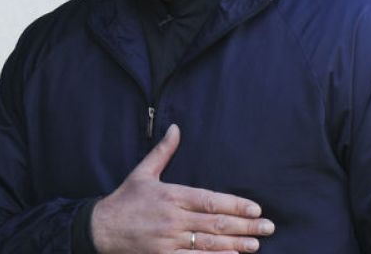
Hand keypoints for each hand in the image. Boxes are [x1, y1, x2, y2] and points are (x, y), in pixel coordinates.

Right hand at [91, 124, 274, 252]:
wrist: (101, 228)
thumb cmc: (125, 199)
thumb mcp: (143, 172)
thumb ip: (163, 151)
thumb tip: (176, 128)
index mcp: (170, 195)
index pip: (210, 200)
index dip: (235, 205)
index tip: (256, 208)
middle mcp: (172, 218)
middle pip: (215, 222)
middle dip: (245, 226)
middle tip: (268, 227)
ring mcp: (169, 240)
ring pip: (209, 243)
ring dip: (236, 244)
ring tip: (256, 245)